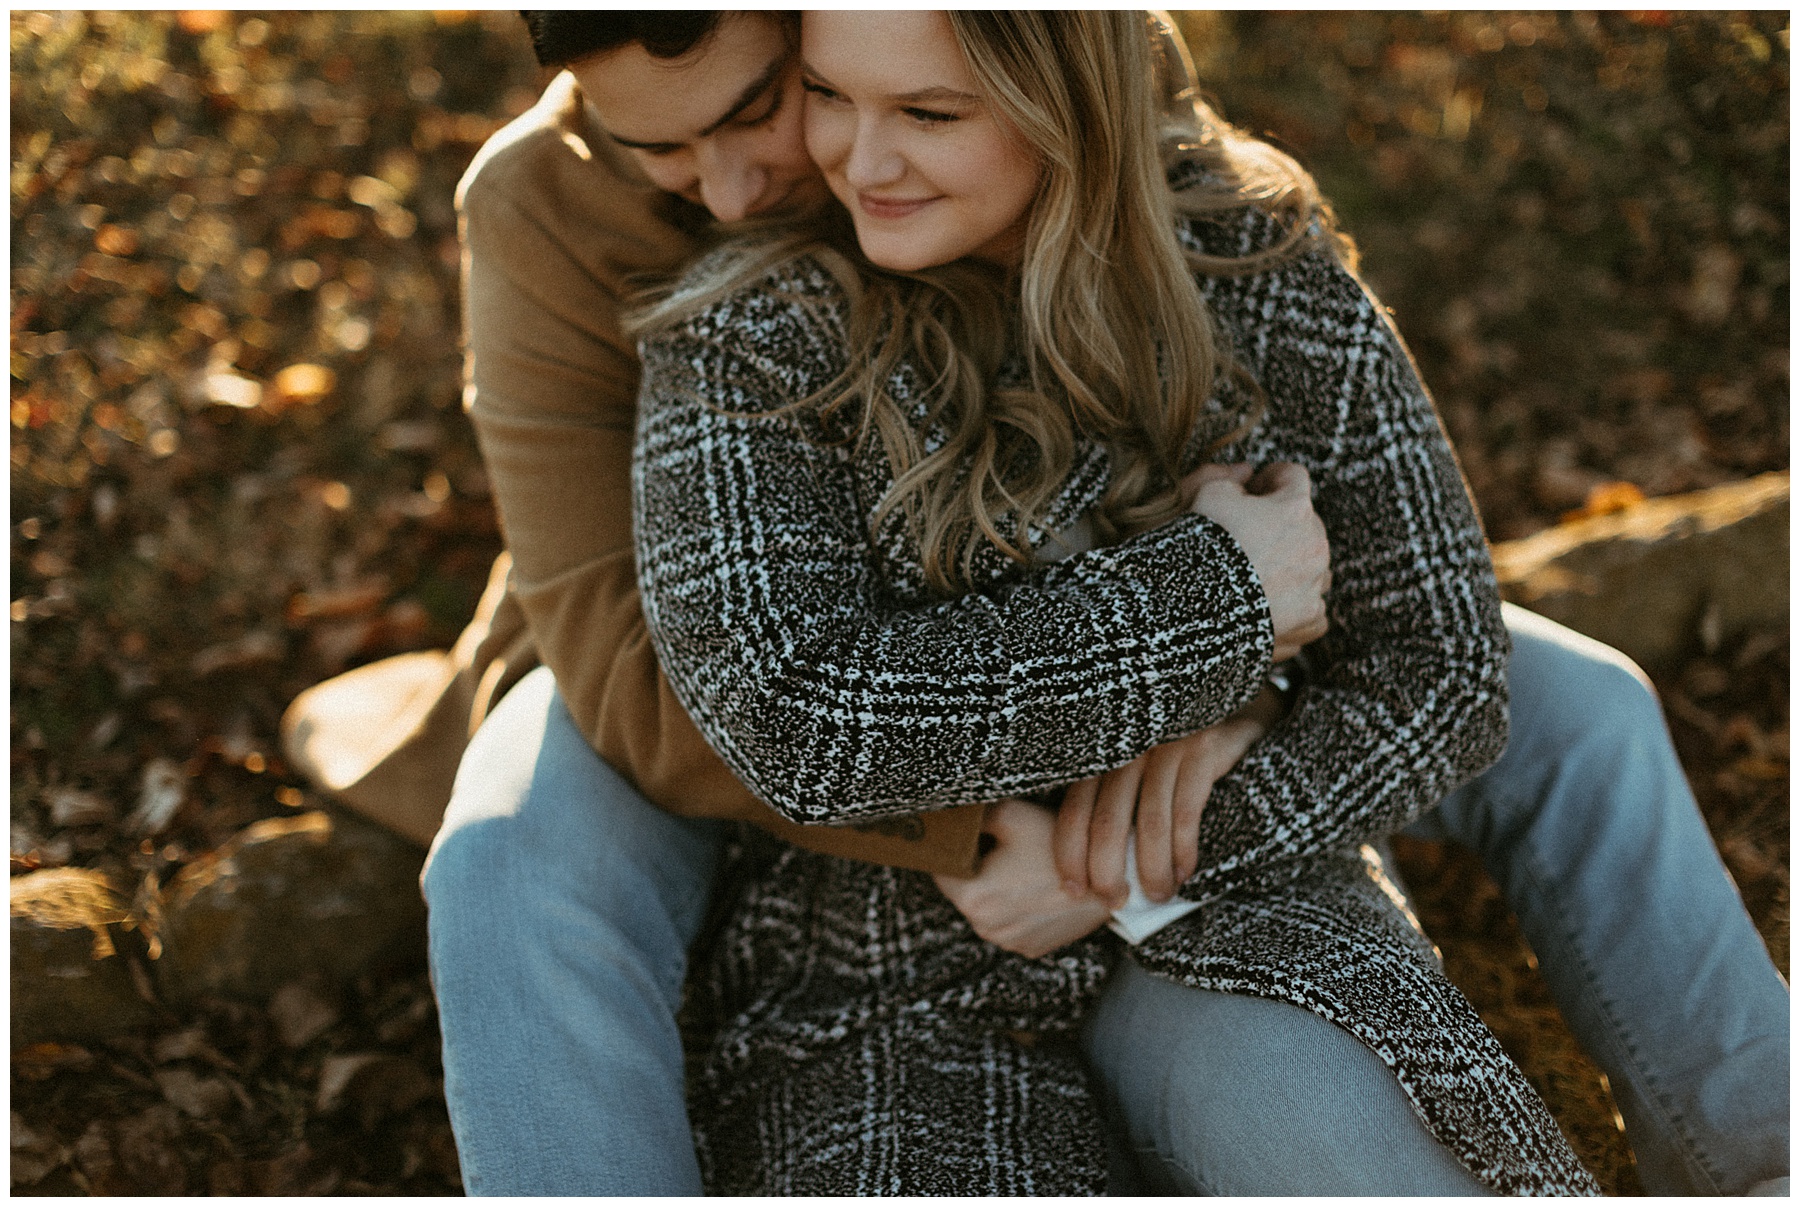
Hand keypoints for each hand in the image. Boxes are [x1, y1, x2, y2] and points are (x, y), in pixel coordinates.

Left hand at [933, 798, 1112, 957]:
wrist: (1110, 879)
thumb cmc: (1060, 846)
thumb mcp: (1011, 816)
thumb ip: (974, 817)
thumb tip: (951, 816)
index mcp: (972, 899)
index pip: (942, 871)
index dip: (954, 851)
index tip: (969, 839)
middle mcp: (986, 929)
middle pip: (964, 892)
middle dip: (977, 871)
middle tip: (1004, 849)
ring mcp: (1009, 943)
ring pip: (988, 909)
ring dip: (998, 891)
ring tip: (1025, 869)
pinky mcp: (1030, 949)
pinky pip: (1011, 924)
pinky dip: (1018, 909)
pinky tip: (1037, 889)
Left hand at [1054, 688, 1282, 906]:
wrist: (1232, 711)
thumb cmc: (1172, 756)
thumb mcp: (1134, 770)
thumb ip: (1112, 805)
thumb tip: (1093, 874)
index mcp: (1103, 755)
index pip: (1074, 809)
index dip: (1071, 854)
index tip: (1074, 891)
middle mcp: (1128, 747)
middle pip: (1108, 821)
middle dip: (1108, 871)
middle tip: (1115, 902)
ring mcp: (1165, 746)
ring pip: (1150, 822)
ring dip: (1153, 868)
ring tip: (1158, 895)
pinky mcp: (1202, 750)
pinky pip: (1186, 812)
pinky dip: (1184, 849)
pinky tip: (1185, 872)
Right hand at [1183, 461, 1330, 662]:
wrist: (1199, 608)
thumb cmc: (1204, 546)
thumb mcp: (1208, 494)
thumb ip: (1230, 478)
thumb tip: (1245, 475)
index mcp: (1295, 508)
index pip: (1293, 476)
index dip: (1271, 478)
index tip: (1256, 487)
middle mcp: (1315, 545)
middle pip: (1307, 524)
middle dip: (1283, 525)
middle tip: (1249, 533)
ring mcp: (1315, 584)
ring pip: (1314, 566)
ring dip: (1294, 565)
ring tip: (1260, 573)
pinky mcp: (1309, 619)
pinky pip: (1311, 607)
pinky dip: (1294, 604)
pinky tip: (1269, 604)